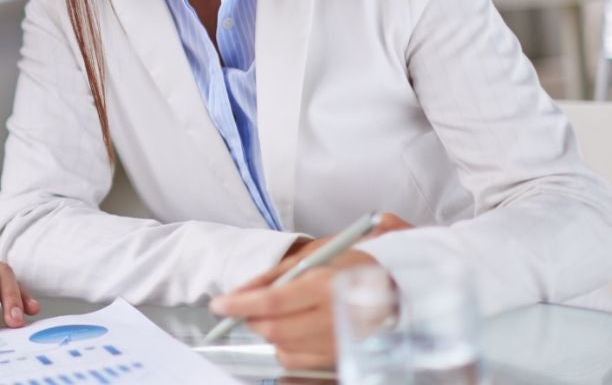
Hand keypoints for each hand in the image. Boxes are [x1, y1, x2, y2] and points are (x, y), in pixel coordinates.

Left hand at [209, 213, 411, 369]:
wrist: (402, 285)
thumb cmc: (355, 264)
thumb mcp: (314, 256)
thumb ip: (272, 276)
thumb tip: (237, 292)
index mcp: (326, 286)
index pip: (272, 302)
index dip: (239, 305)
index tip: (218, 305)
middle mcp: (335, 319)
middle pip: (275, 331)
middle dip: (252, 320)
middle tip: (245, 307)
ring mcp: (341, 343)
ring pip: (285, 352)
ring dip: (270, 335)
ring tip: (278, 315)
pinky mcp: (343, 358)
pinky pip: (302, 364)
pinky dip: (287, 349)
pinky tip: (293, 332)